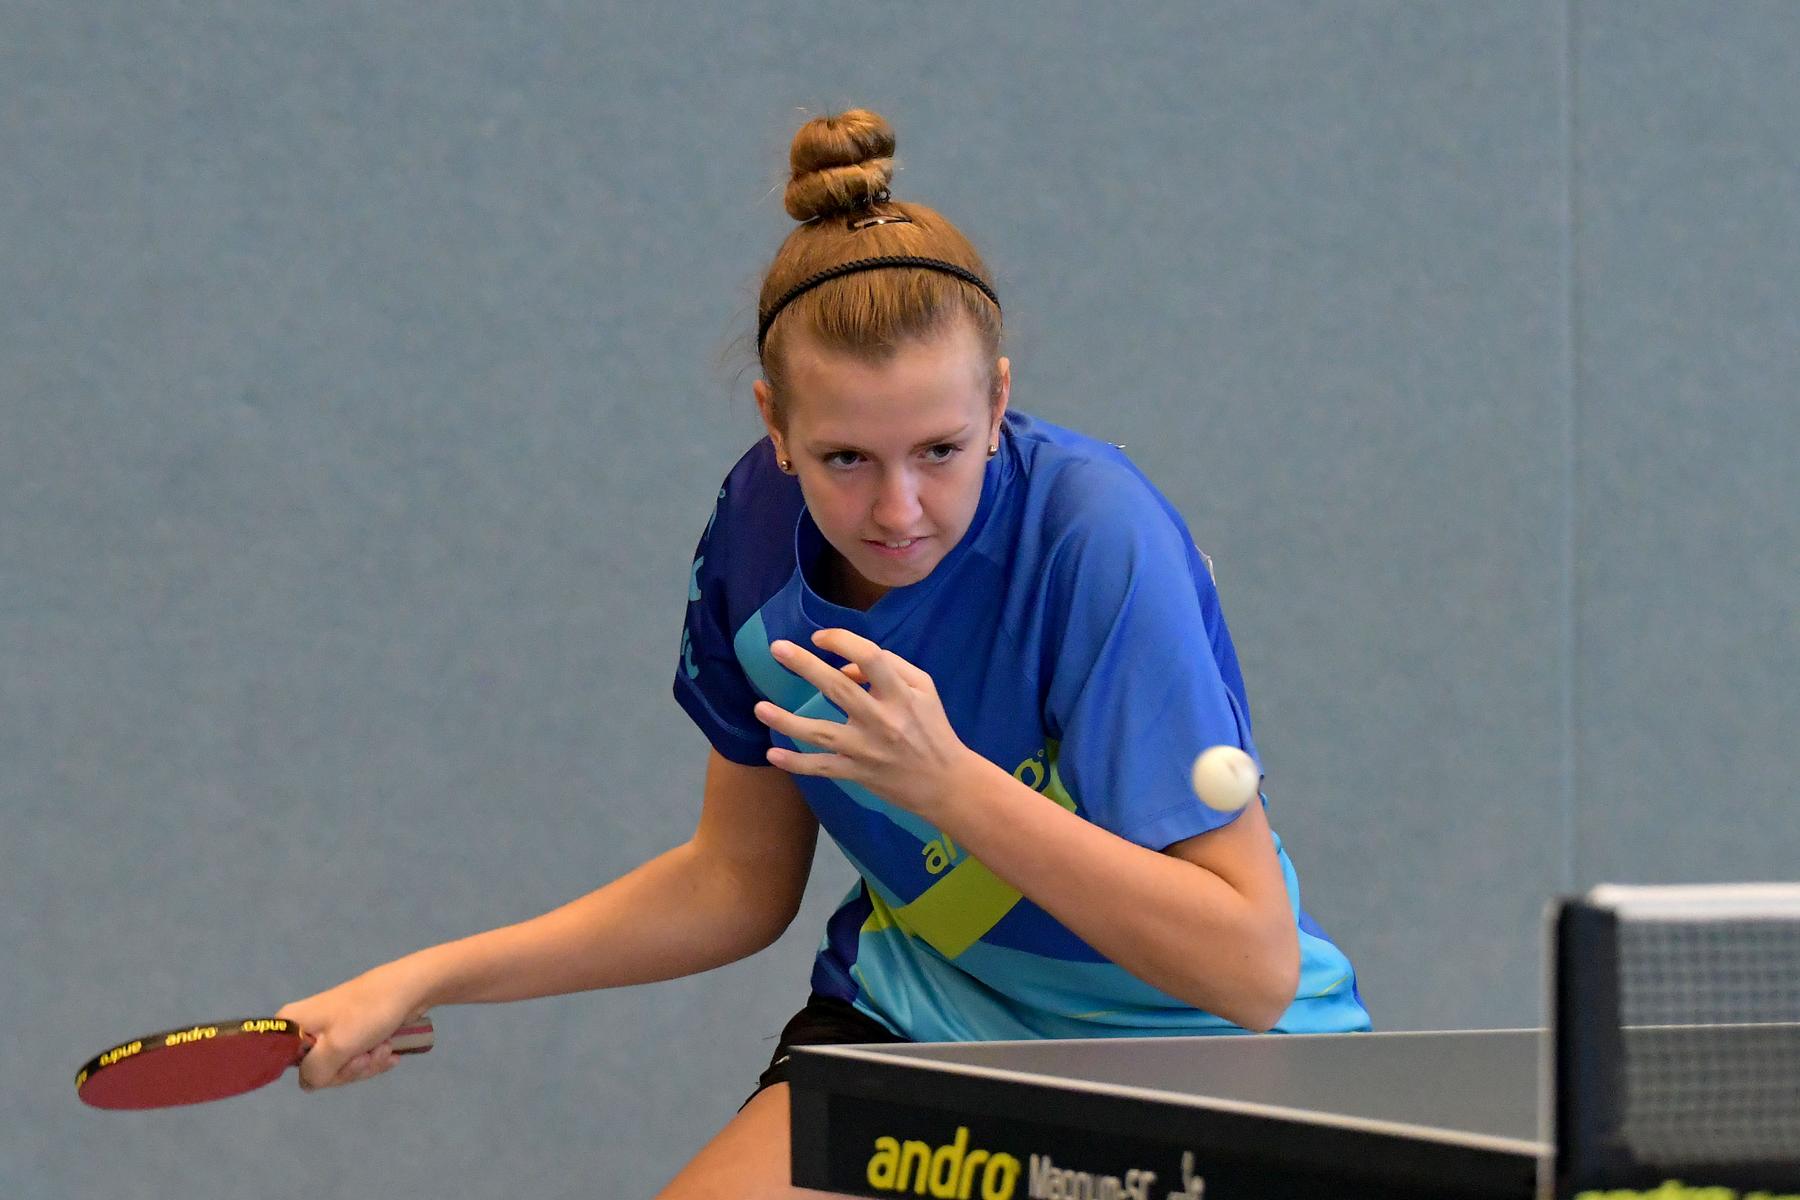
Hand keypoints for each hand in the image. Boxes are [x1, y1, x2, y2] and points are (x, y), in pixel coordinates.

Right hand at [277, 967, 426, 1091]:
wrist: (409, 988)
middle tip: (367, 1056)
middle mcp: (307, 1027)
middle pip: (320, 1070)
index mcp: (293, 1024)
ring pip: (342, 1066)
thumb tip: (310, 1082)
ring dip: (367, 1063)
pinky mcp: (353, 1032)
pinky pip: (357, 1058)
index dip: (315, 1072)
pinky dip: (374, 1058)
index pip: (288, 1066)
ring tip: (384, 1048)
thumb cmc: (368, 1013)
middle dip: (349, 1069)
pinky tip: (391, 1051)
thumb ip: (315, 1072)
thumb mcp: (336, 1047)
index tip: (336, 1064)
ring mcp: (332, 1030)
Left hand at [752, 628, 979, 820]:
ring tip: (759, 707)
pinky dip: (797, 763)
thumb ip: (891, 667)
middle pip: (838, 688)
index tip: (819, 638)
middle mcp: (882, 720)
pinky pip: (822, 768)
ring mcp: (867, 749)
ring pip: (821, 732)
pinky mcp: (858, 773)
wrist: (946, 782)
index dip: (842, 642)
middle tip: (777, 649)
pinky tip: (772, 754)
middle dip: (805, 666)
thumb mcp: (924, 688)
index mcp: (902, 694)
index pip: (870, 658)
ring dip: (787, 720)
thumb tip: (846, 666)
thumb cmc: (934, 729)